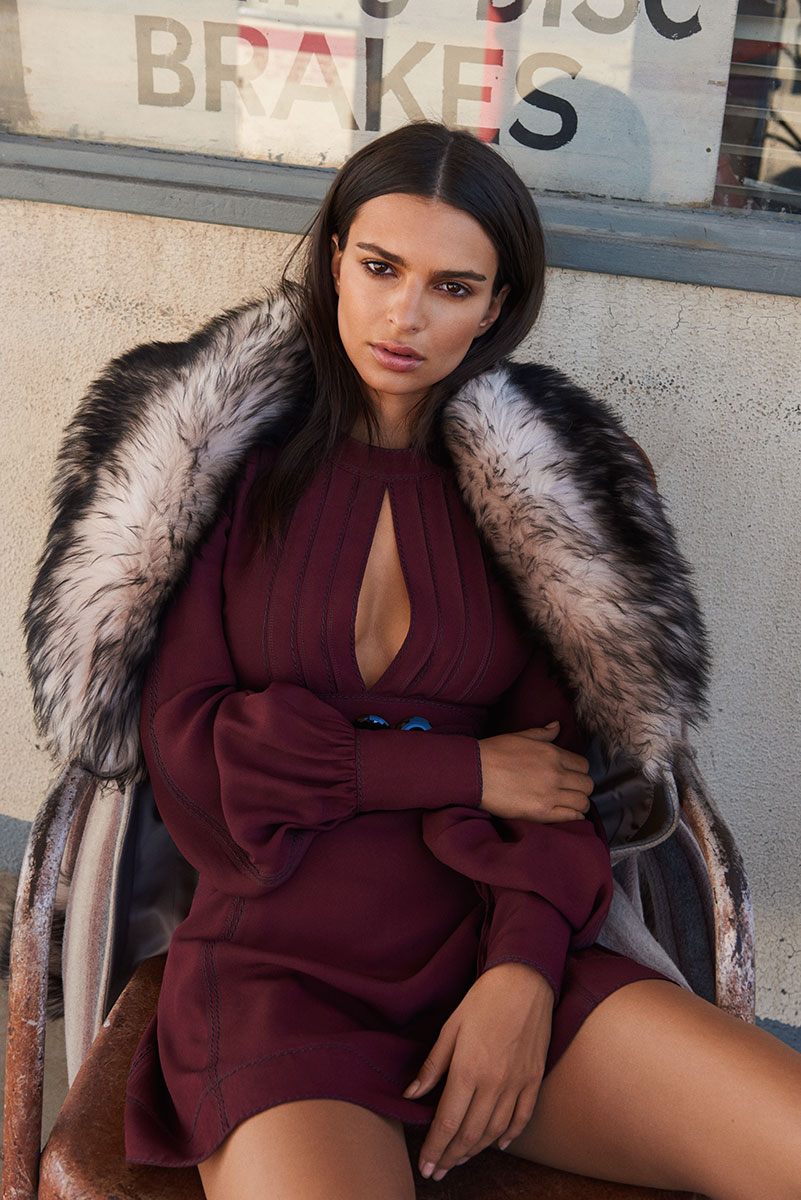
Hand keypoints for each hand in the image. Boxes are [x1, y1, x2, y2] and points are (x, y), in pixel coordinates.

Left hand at [403, 962, 553, 1181]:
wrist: (525, 982)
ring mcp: (517, 1084)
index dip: (434, 1149)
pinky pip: (522, 1118)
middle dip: (450, 1157)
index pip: (447, 1123)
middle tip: (439, 1170)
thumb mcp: (451, 1027)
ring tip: (460, 1159)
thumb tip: (411, 1094)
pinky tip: (496, 1144)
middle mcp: (494, 1084)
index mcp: (468, 1070)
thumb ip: (432, 1066)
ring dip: (475, 1150)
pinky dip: (509, 1136)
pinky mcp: (534, 1079)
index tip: (425, 1166)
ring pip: (494, 1132)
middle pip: (469, 1134)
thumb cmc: (483, 1000)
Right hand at [478, 721, 592, 822]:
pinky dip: (574, 816)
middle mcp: (555, 773)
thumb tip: (557, 726)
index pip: (583, 765)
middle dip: (581, 787)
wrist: (474, 772)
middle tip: (571, 790)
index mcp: (552, 754)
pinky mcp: (541, 812)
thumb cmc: (494, 752)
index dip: (579, 771)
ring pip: (583, 802)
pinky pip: (571, 817)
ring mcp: (550, 794)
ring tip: (570, 804)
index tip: (570, 776)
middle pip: (587, 784)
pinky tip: (567, 814)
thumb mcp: (520, 736)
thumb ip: (543, 733)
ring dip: (579, 803)